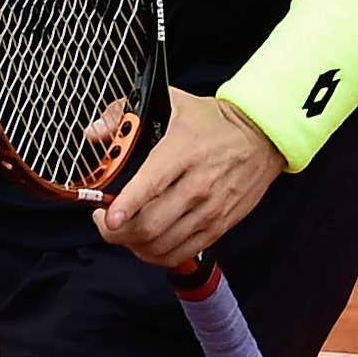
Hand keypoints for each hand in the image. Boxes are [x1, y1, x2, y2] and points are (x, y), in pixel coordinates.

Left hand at [93, 93, 283, 269]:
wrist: (263, 136)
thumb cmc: (213, 121)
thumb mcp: (170, 102)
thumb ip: (125, 115)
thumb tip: (94, 133)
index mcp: (182, 152)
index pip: (151, 185)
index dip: (125, 206)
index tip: (105, 215)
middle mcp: (197, 186)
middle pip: (150, 225)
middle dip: (115, 230)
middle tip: (103, 219)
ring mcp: (210, 211)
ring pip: (162, 245)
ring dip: (132, 244)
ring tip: (121, 230)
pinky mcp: (220, 227)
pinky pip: (181, 253)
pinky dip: (156, 254)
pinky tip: (144, 242)